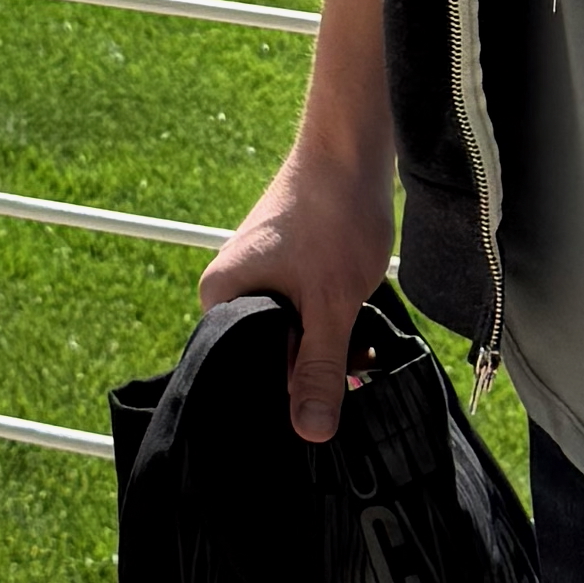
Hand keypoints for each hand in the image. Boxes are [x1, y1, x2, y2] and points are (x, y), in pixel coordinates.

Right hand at [196, 145, 393, 444]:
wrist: (354, 150)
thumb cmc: (334, 217)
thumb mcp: (330, 306)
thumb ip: (318, 369)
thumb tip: (310, 433)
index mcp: (220, 298)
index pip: (241, 372)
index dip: (282, 394)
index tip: (322, 409)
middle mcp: (231, 289)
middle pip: (267, 356)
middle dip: (311, 373)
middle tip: (354, 379)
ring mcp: (259, 278)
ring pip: (291, 337)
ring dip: (327, 350)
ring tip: (363, 354)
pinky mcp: (286, 270)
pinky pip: (302, 315)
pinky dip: (330, 327)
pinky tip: (360, 337)